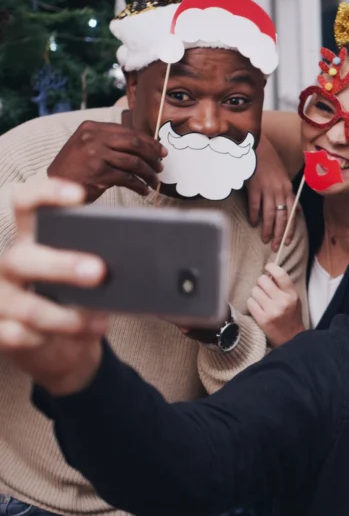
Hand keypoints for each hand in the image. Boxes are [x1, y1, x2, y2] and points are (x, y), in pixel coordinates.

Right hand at [0, 178, 108, 395]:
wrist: (60, 345)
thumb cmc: (76, 298)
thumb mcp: (88, 277)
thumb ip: (103, 262)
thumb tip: (143, 262)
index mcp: (33, 240)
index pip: (27, 205)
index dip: (46, 194)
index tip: (78, 195)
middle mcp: (12, 265)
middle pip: (23, 257)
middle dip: (61, 264)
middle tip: (99, 271)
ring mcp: (3, 299)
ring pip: (25, 305)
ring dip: (64, 315)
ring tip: (98, 322)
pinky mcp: (1, 331)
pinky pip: (14, 335)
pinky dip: (43, 338)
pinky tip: (64, 340)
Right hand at [46, 120, 166, 202]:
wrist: (55, 186)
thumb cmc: (76, 167)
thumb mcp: (88, 146)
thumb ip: (110, 141)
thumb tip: (144, 146)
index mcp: (92, 127)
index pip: (129, 132)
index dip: (149, 142)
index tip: (161, 152)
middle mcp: (93, 138)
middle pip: (135, 144)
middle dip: (152, 156)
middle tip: (160, 167)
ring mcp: (95, 154)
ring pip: (134, 162)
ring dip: (148, 173)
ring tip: (153, 181)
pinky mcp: (99, 172)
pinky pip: (128, 178)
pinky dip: (139, 185)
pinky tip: (143, 190)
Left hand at [247, 263, 303, 346]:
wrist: (291, 338)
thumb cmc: (291, 317)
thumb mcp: (294, 299)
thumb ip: (284, 287)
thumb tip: (268, 274)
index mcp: (292, 295)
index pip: (280, 274)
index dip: (271, 267)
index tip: (267, 267)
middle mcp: (282, 301)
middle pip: (263, 280)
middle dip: (261, 283)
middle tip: (264, 289)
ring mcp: (272, 310)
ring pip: (254, 291)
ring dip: (256, 294)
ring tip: (262, 301)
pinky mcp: (262, 319)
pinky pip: (250, 302)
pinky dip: (252, 304)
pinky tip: (258, 308)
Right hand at [248, 137, 295, 251]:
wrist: (257, 147)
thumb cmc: (270, 163)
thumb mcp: (284, 178)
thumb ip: (289, 195)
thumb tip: (295, 211)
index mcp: (288, 189)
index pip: (292, 214)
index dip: (290, 229)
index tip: (288, 241)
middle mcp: (280, 191)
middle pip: (282, 218)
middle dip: (280, 234)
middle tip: (276, 247)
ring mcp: (267, 189)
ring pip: (269, 215)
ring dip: (267, 229)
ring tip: (265, 239)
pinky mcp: (254, 187)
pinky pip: (254, 205)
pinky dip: (253, 216)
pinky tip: (252, 223)